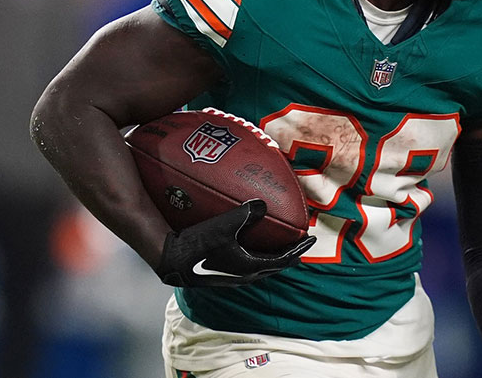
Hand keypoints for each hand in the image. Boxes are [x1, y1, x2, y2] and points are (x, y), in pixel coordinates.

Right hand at [154, 199, 315, 286]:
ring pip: (261, 269)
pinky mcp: (222, 274)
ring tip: (279, 245)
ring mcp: (232, 277)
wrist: (171, 260)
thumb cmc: (198, 244)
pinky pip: (248, 266)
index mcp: (250, 267)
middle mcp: (244, 276)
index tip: (311, 239)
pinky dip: (257, 256)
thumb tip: (263, 204)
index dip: (299, 249)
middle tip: (300, 243)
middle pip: (275, 267)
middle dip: (289, 255)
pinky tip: (250, 246)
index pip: (283, 260)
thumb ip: (246, 213)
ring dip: (273, 258)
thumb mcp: (224, 224)